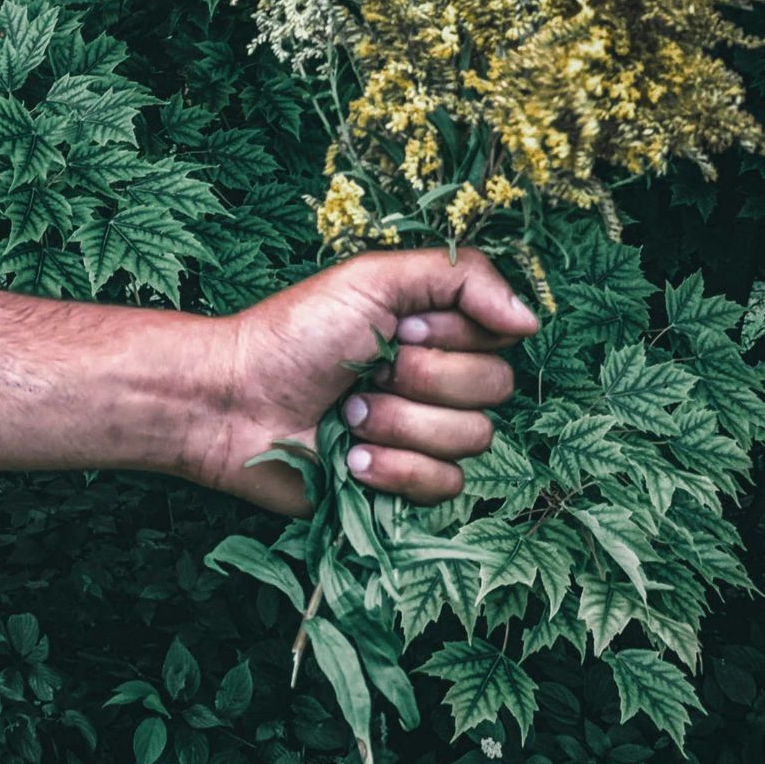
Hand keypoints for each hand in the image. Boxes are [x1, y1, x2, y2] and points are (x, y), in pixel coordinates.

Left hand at [182, 248, 538, 514]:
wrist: (232, 403)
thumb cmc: (293, 336)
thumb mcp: (372, 280)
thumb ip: (460, 277)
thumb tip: (532, 319)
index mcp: (435, 330)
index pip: (501, 337)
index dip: (452, 336)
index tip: (398, 328)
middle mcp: (437, 381)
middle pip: (494, 390)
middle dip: (421, 380)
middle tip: (365, 372)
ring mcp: (422, 435)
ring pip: (471, 440)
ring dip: (400, 425)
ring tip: (347, 416)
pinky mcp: (402, 484)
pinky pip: (443, 485)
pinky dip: (393, 469)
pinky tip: (350, 458)